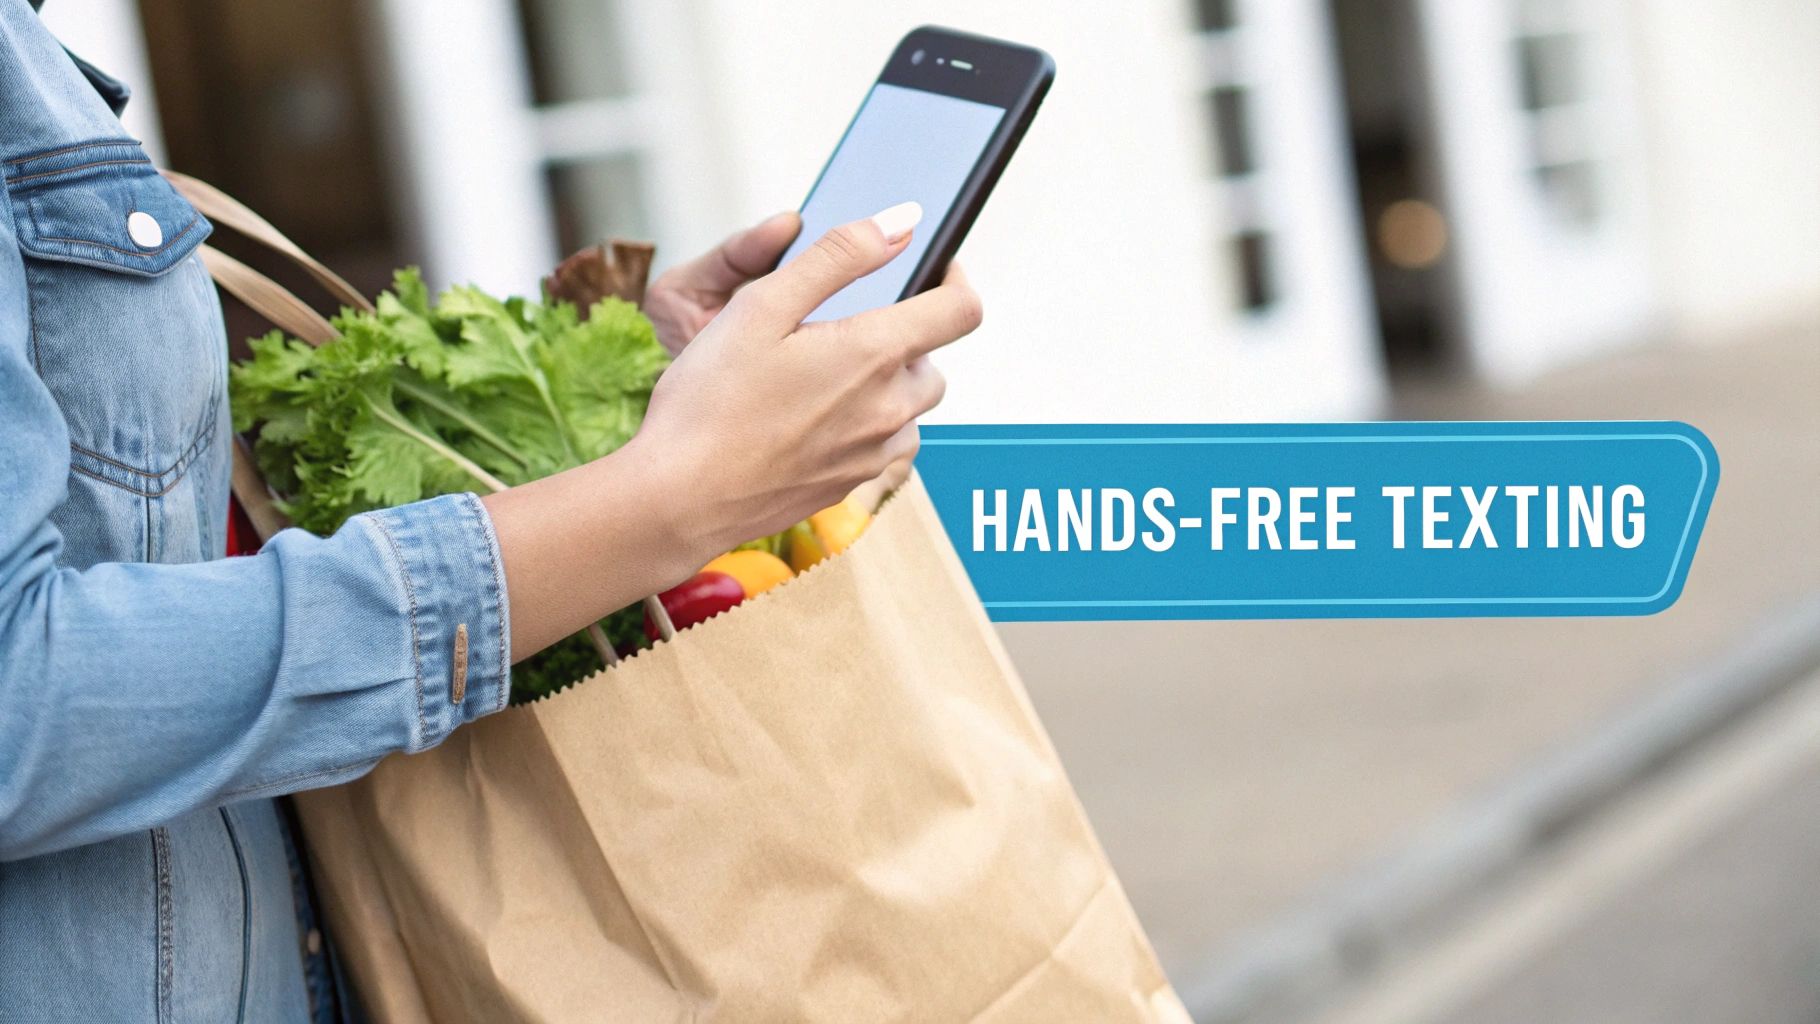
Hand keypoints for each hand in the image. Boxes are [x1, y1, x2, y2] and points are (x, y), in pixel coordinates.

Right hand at [634, 201, 977, 559]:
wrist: (679, 499)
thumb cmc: (709, 400)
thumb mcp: (763, 304)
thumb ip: (839, 255)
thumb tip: (902, 221)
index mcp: (874, 355)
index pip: (962, 310)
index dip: (956, 278)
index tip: (934, 266)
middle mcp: (889, 409)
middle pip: (934, 361)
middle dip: (905, 336)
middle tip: (843, 326)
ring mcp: (873, 454)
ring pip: (911, 408)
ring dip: (887, 384)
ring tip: (821, 375)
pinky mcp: (852, 485)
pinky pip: (885, 446)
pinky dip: (868, 424)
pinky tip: (813, 419)